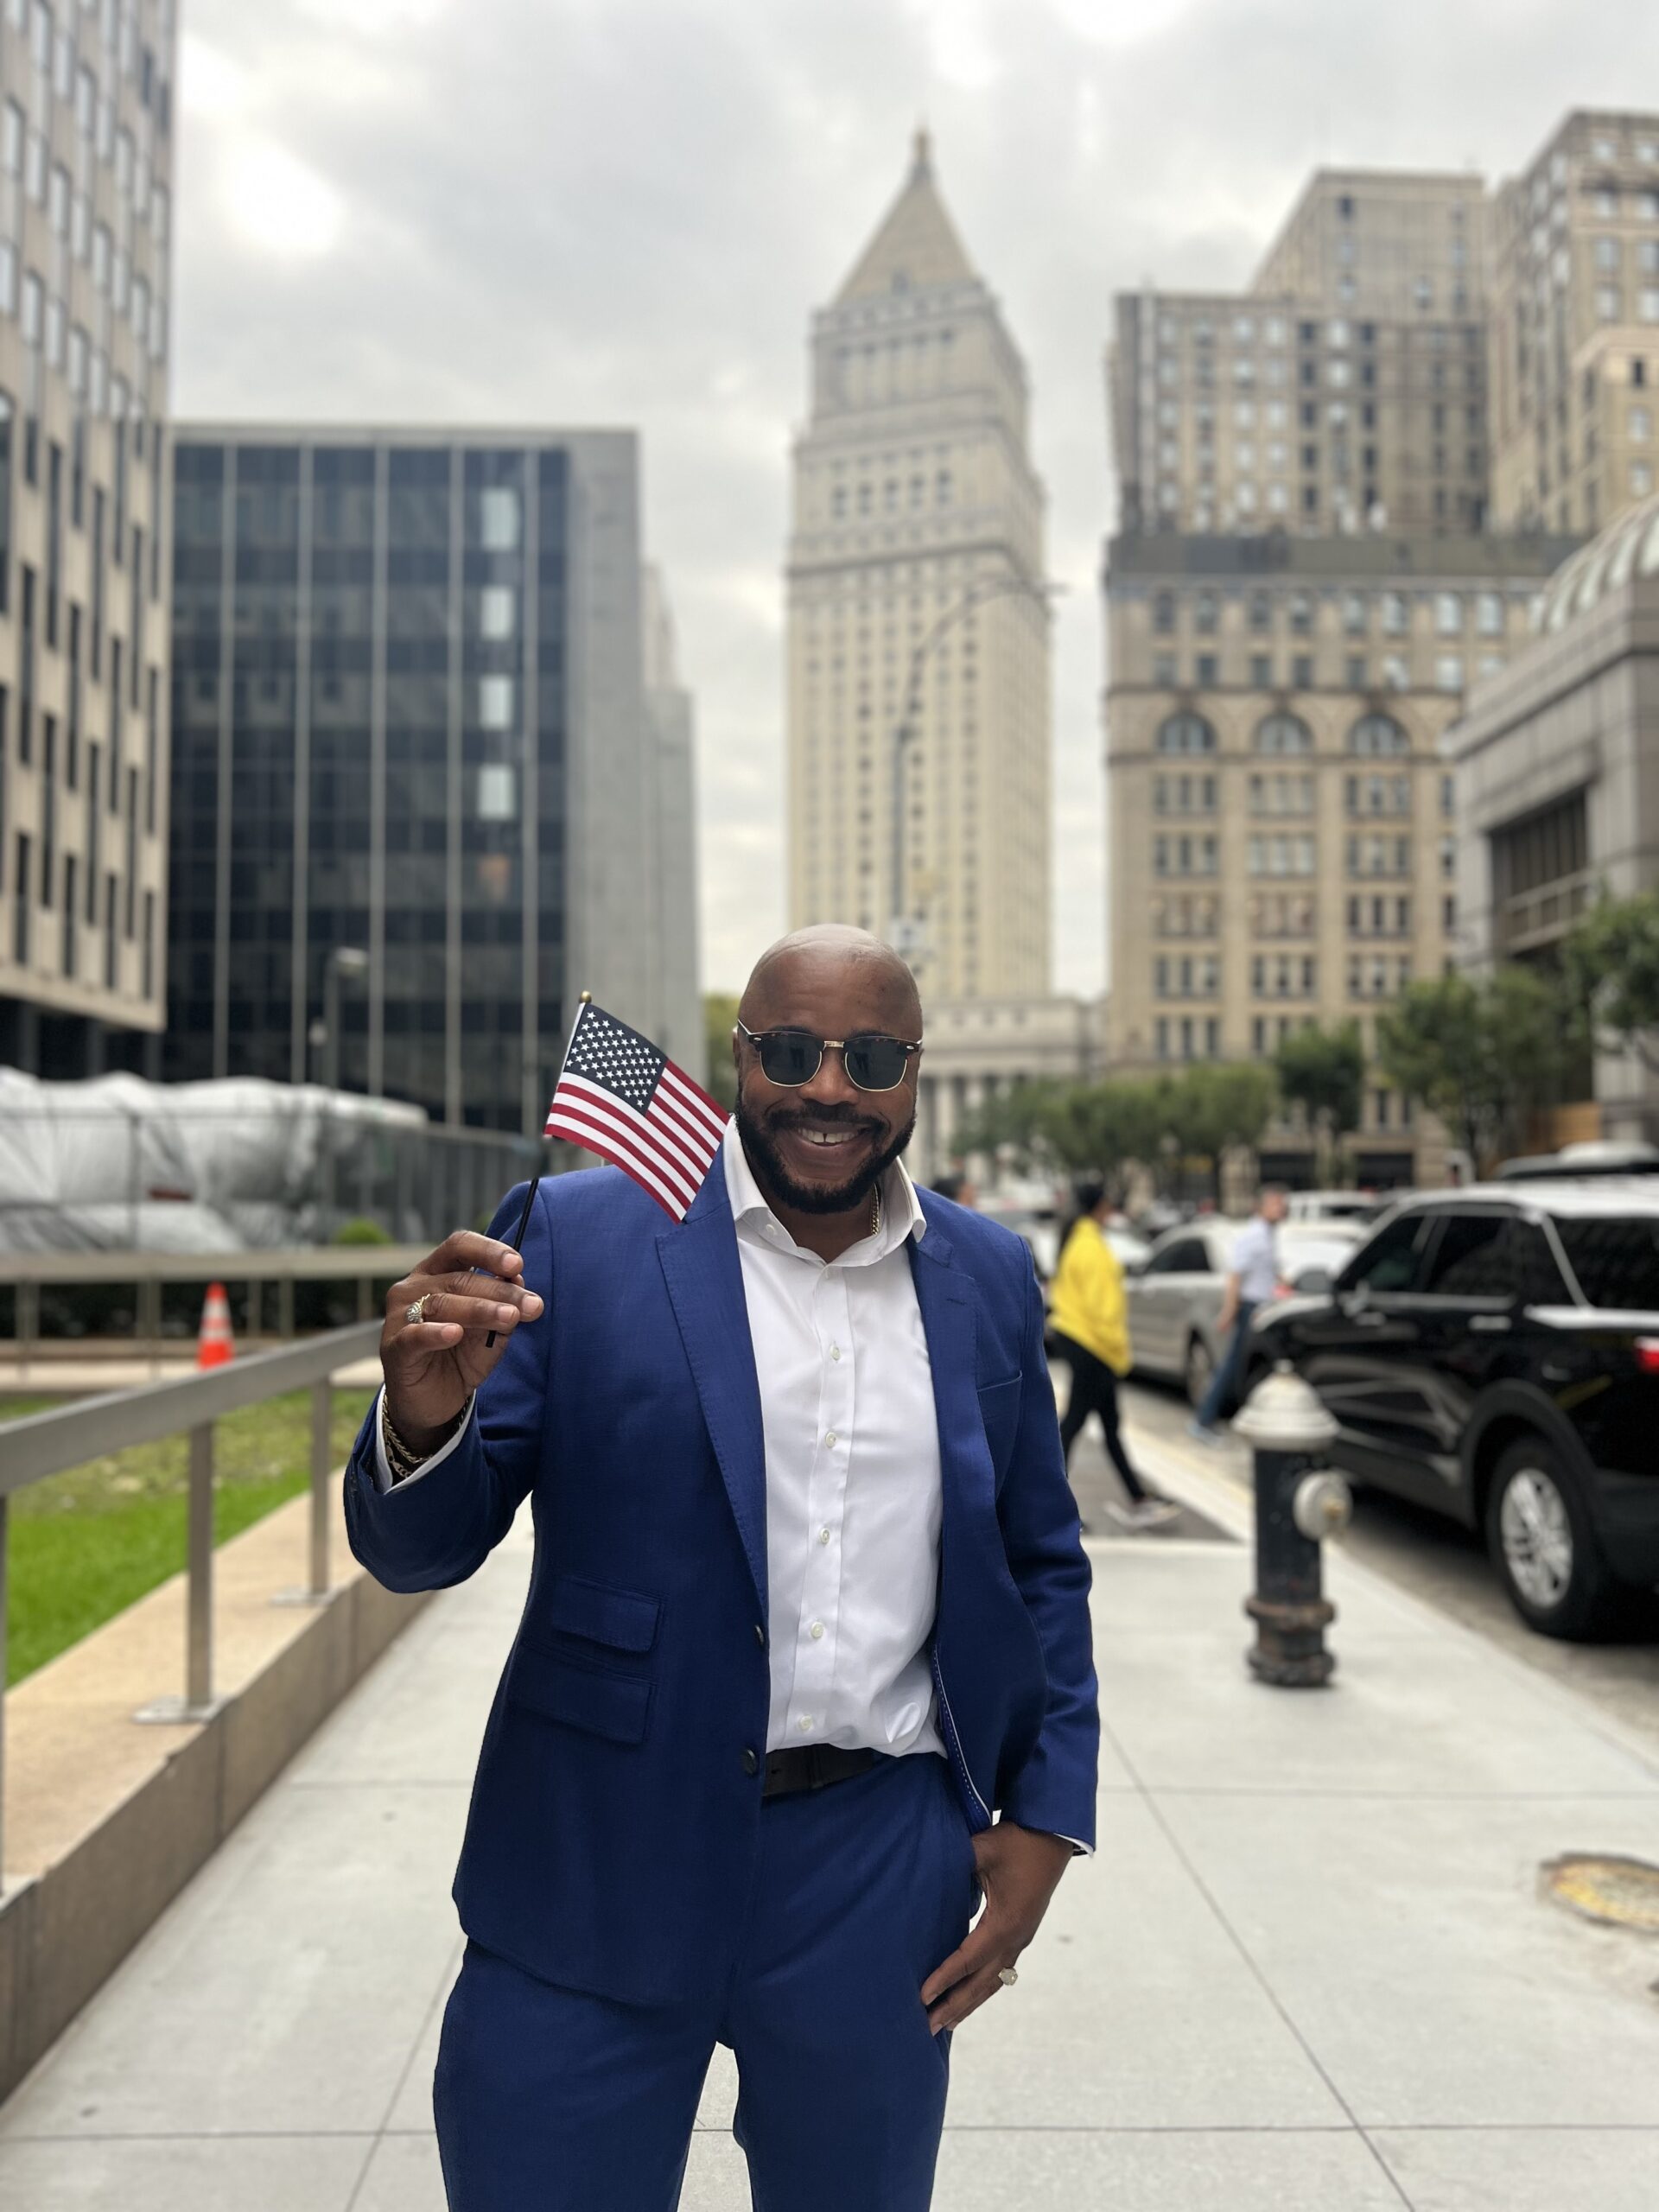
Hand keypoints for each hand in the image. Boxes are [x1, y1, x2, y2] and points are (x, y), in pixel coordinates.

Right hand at [381, 1230, 544, 1452]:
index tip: (517, 1265)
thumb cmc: (461, 1355)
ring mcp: (399, 1316)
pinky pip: (415, 1335)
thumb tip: (519, 1281)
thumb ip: (503, 1306)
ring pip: (441, 1304)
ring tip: (509, 1318)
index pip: (459, 1246)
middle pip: (458, 1279)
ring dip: (480, 1310)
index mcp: (436, 1272)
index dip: (488, 1251)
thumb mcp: (490, 1329)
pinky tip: (455, 1334)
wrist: (436, 1402)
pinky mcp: (394, 1348)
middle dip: (499, 1291)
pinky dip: (436, 1333)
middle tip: (531, 1306)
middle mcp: (413, 1287)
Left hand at [921, 1822, 1072, 2034]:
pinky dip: (983, 1990)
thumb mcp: (982, 1849)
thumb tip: (922, 1872)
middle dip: (954, 2006)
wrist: (1053, 1836)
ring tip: (946, 2025)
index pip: (966, 1959)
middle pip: (980, 1983)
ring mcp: (1021, 1939)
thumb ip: (954, 1864)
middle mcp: (1015, 1939)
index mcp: (1005, 1923)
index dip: (943, 1979)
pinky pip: (1001, 1972)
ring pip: (993, 1983)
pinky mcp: (1022, 1935)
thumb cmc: (1017, 1841)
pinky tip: (971, 1997)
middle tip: (927, 2029)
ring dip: (969, 2004)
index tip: (921, 1998)